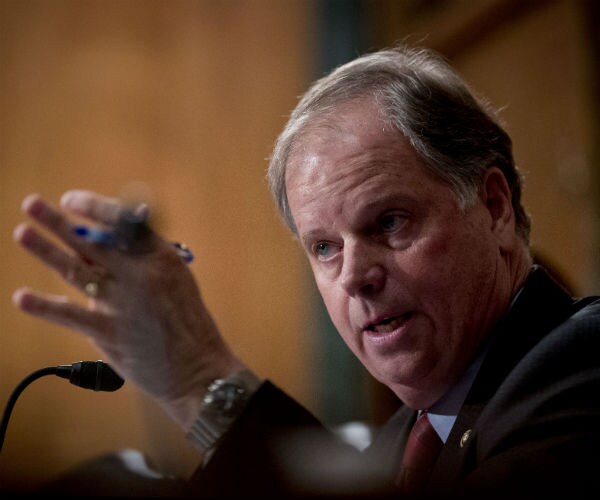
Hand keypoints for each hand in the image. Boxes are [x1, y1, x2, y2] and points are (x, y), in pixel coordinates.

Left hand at [12, 190, 245, 429]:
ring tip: (22, 232)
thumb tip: (107, 242)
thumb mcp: (178, 279)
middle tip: (32, 204)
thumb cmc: (189, 323)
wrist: (198, 368)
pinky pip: (70, 315)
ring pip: (76, 270)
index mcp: (162, 257)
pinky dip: (44, 306)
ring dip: (46, 250)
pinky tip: (21, 297)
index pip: (123, 221)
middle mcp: (139, 275)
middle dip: (59, 222)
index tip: (71, 200)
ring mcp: (122, 303)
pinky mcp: (109, 333)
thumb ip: (145, 260)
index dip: (94, 207)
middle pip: (92, 241)